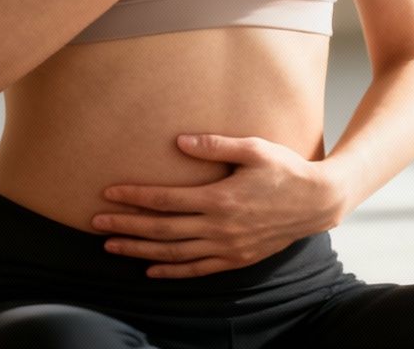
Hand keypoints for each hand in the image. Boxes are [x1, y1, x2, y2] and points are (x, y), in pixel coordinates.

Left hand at [91, 133, 346, 278]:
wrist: (317, 202)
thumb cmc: (286, 169)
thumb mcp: (254, 148)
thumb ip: (216, 145)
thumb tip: (180, 140)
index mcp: (220, 198)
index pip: (165, 200)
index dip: (134, 196)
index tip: (109, 192)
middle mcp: (220, 227)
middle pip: (162, 230)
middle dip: (126, 225)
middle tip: (95, 223)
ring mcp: (228, 247)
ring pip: (174, 253)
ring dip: (140, 250)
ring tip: (111, 246)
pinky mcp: (236, 259)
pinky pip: (197, 270)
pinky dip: (171, 272)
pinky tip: (150, 270)